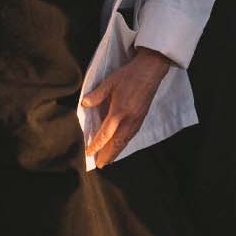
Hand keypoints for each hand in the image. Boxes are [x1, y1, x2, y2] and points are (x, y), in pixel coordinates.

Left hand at [78, 47, 173, 169]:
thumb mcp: (109, 82)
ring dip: (116, 152)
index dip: (96, 145)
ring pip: (125, 141)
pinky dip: (124, 144)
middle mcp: (129, 119)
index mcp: (119, 111)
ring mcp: (137, 120)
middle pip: (117, 143)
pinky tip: (120, 145)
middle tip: (100, 165)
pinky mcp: (142, 117)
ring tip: (108, 159)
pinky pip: (131, 135)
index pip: (105, 134)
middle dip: (108, 155)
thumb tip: (84, 104)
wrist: (151, 70)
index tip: (89, 153)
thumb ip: (96, 95)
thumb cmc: (129, 75)